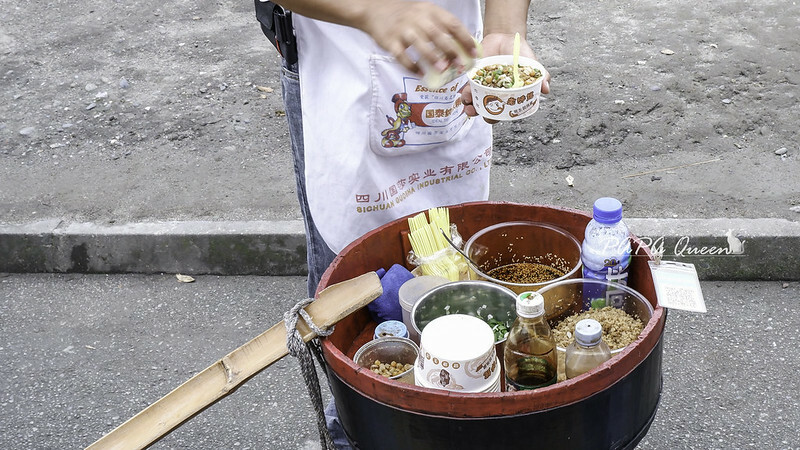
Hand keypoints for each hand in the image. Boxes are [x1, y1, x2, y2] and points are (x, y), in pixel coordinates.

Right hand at [357, 1, 476, 74]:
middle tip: (459, 65)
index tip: (473, 53)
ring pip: (419, 44)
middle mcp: (417, 18)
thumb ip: (441, 27)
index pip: (452, 24)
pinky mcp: (390, 41)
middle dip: (450, 51)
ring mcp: (402, 29)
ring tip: (442, 70)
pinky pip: (401, 55)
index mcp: (430, 11)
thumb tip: (463, 48)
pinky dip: (411, 66)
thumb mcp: (425, 13)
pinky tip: (420, 74)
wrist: (375, 10)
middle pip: (437, 35)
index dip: (465, 39)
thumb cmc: (406, 15)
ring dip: (432, 58)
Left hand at [461, 33, 550, 120]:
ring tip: (468, 105)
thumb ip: (539, 76)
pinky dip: (464, 92)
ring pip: (474, 101)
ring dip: (470, 106)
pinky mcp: (473, 77)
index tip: (493, 118)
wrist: (505, 37)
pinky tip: (463, 94)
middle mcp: (495, 94)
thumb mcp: (531, 64)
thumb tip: (546, 89)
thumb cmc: (519, 53)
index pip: (503, 112)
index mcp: (509, 95)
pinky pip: (467, 88)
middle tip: (478, 112)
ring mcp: (483, 86)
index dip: (497, 117)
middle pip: (486, 110)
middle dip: (481, 114)